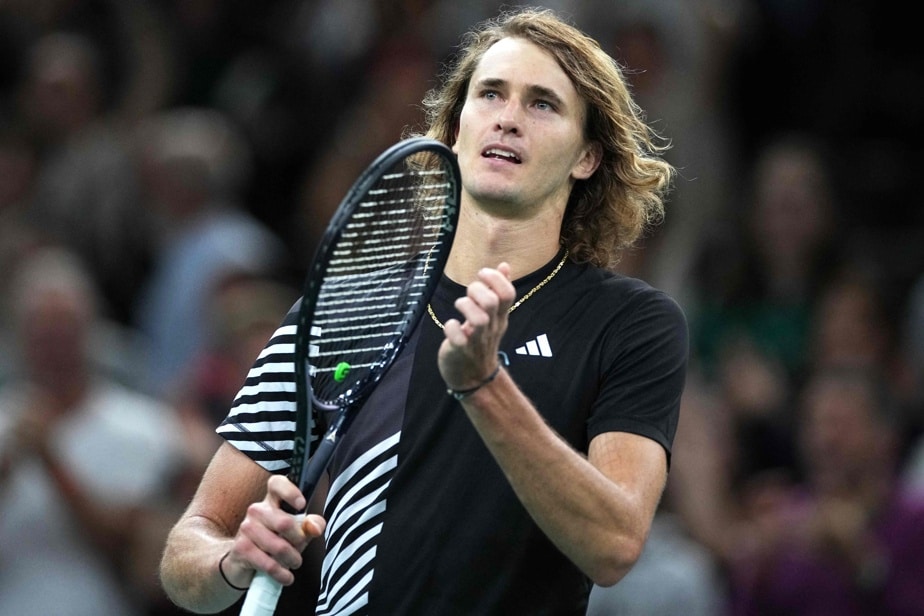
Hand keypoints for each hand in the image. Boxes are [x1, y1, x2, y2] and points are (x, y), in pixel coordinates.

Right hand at [222, 475, 326, 586]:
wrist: (243, 562)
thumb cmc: (275, 541)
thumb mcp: (296, 532)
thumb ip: (311, 525)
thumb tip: (315, 527)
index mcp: (271, 500)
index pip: (277, 483)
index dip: (290, 491)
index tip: (302, 505)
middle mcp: (256, 510)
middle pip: (285, 522)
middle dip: (299, 541)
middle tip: (300, 550)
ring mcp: (246, 528)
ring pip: (279, 546)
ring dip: (292, 560)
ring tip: (294, 563)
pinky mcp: (241, 548)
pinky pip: (269, 564)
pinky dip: (282, 573)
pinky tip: (286, 577)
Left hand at [438, 263, 514, 391]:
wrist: (473, 378)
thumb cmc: (480, 340)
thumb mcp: (494, 316)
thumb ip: (498, 290)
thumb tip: (505, 265)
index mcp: (500, 317)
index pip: (508, 294)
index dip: (496, 279)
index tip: (482, 274)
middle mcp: (491, 327)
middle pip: (492, 302)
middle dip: (477, 290)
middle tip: (468, 293)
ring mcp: (476, 340)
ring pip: (478, 319)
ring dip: (465, 306)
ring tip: (459, 306)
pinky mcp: (460, 350)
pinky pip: (458, 338)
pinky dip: (451, 327)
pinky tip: (450, 325)